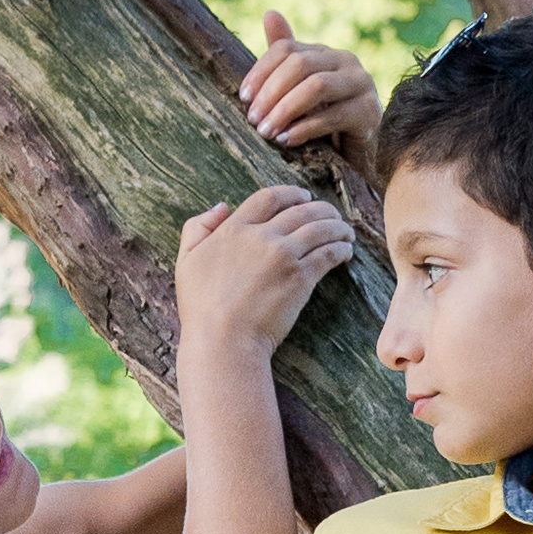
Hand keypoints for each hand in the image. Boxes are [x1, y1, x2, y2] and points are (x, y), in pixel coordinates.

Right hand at [176, 184, 355, 356]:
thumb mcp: (186, 262)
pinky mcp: (301, 278)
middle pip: (301, 210)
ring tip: (346, 232)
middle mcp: (261, 237)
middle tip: (332, 215)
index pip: (269, 197)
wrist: (223, 340)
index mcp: (234, 229)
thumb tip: (221, 207)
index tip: (303, 197)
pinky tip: (346, 251)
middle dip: (321, 209)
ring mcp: (283, 256)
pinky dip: (341, 248)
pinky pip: (329, 253)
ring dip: (338, 227)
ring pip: (321, 228)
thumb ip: (197, 228)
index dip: (291, 193)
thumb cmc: (201, 308)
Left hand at [240, 10, 381, 174]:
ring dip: (285, 110)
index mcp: (326, 53)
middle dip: (271, 92)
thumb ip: (286, 61)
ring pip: (316, 87)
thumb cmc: (327, 124)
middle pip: (300, 65)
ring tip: (266, 131)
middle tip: (253, 119)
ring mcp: (361, 85)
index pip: (286, 49)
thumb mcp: (301, 92)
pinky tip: (286, 141)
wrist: (360, 157)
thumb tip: (270, 13)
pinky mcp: (369, 112)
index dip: (261, 71)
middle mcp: (346, 61)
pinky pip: (332, 116)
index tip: (243, 98)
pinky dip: (305, 129)